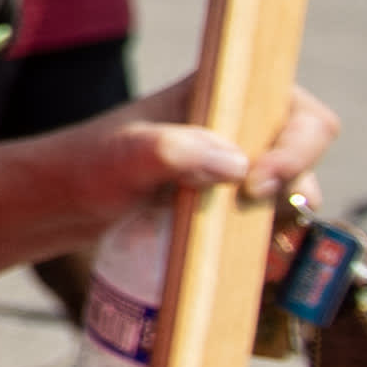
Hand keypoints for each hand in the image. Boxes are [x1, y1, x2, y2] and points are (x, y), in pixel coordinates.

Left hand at [0, 80, 334, 293]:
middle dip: (299, 189)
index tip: (257, 182)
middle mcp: (238, 126)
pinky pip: (271, 222)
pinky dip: (275, 245)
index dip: (297, 144)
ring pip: (293, 192)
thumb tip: (234, 164)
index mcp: (220, 95)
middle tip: (267, 226)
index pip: (295, 108)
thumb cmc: (86, 167)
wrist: (61, 204)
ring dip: (293, 225)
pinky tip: (262, 271)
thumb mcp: (120, 158)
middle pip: (305, 152)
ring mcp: (236, 165)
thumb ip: (168, 152)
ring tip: (269, 260)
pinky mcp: (228, 203)